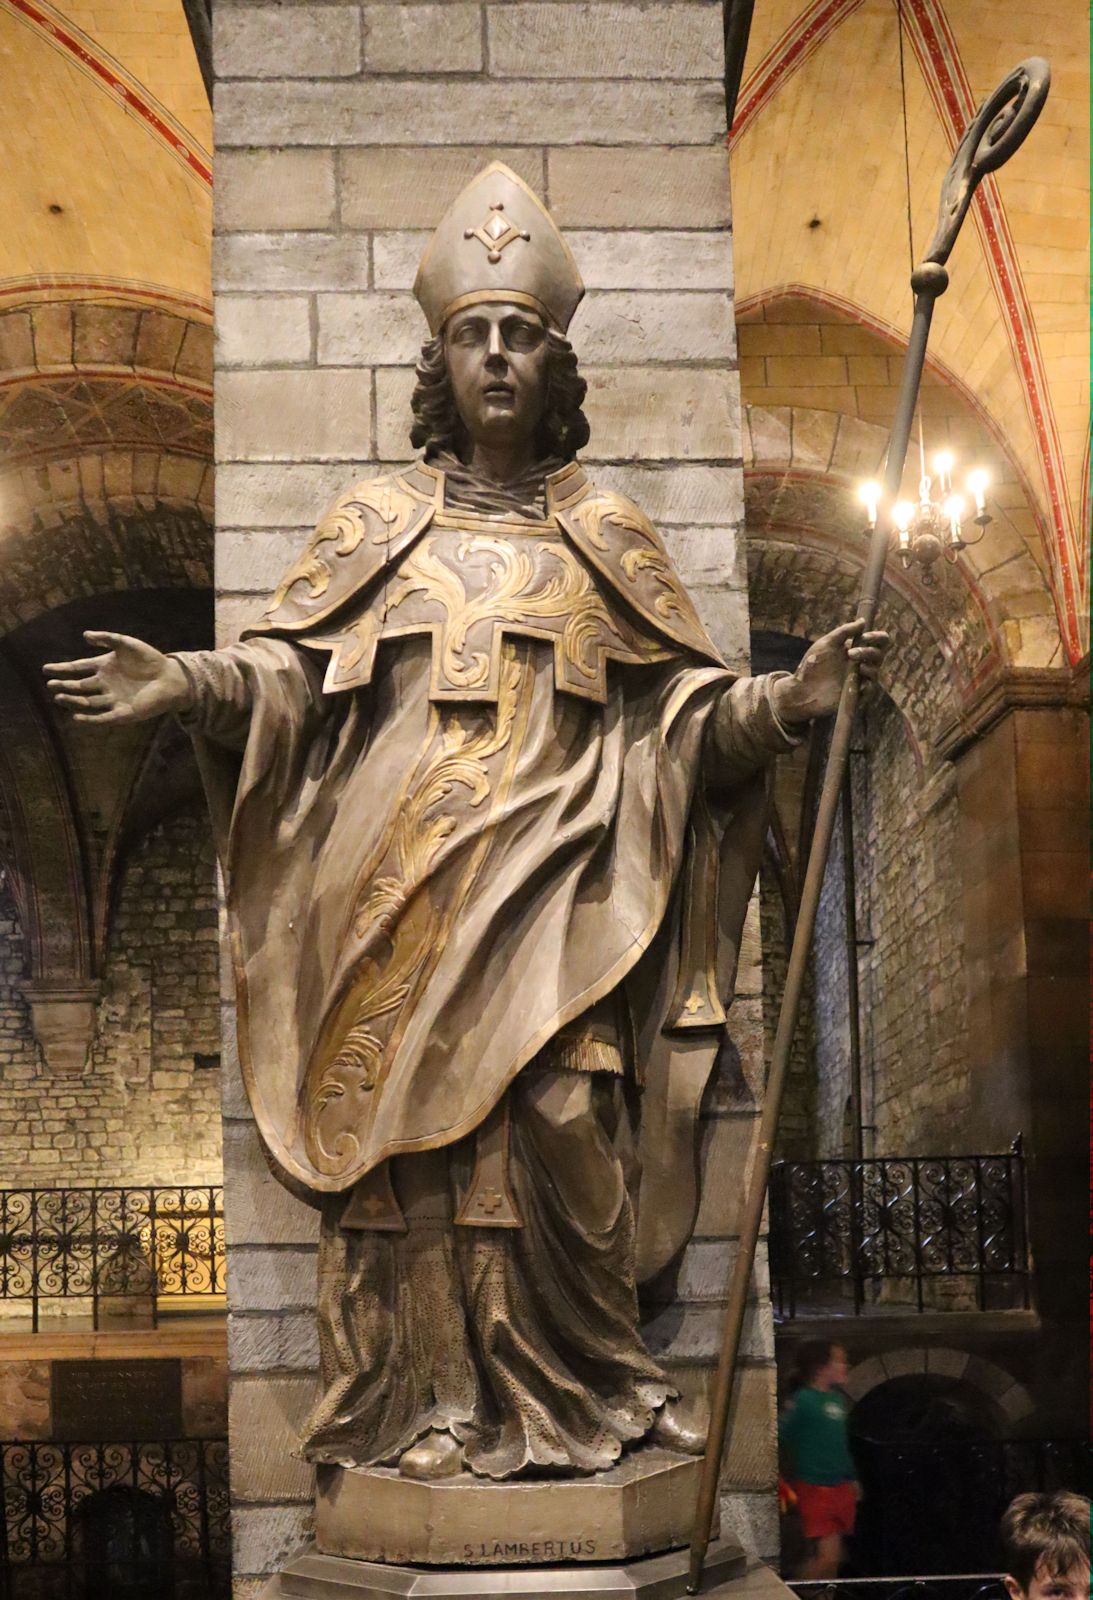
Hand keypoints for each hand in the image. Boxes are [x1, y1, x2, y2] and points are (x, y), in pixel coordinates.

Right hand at [43, 632, 190, 726]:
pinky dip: (90, 718)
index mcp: (104, 667)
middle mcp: (106, 684)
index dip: (63, 669)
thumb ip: (107, 638)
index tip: (46, 669)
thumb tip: (85, 635)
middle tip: (51, 684)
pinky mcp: (123, 712)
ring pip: (88, 702)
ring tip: (59, 697)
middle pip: (80, 686)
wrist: (171, 677)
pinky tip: (77, 716)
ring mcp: (113, 699)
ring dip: (73, 700)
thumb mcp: (127, 644)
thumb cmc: (150, 659)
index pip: (78, 668)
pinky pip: (103, 717)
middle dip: (65, 685)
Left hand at [771, 618, 889, 724]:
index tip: (865, 636)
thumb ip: (844, 631)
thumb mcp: (827, 643)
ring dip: (867, 666)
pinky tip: (859, 679)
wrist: (802, 689)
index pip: (878, 642)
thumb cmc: (812, 664)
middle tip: (850, 653)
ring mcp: (859, 680)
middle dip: (868, 651)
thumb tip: (863, 621)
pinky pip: (870, 689)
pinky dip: (867, 684)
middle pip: (879, 655)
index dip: (877, 637)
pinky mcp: (857, 695)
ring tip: (854, 665)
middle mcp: (861, 664)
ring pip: (875, 671)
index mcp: (856, 649)